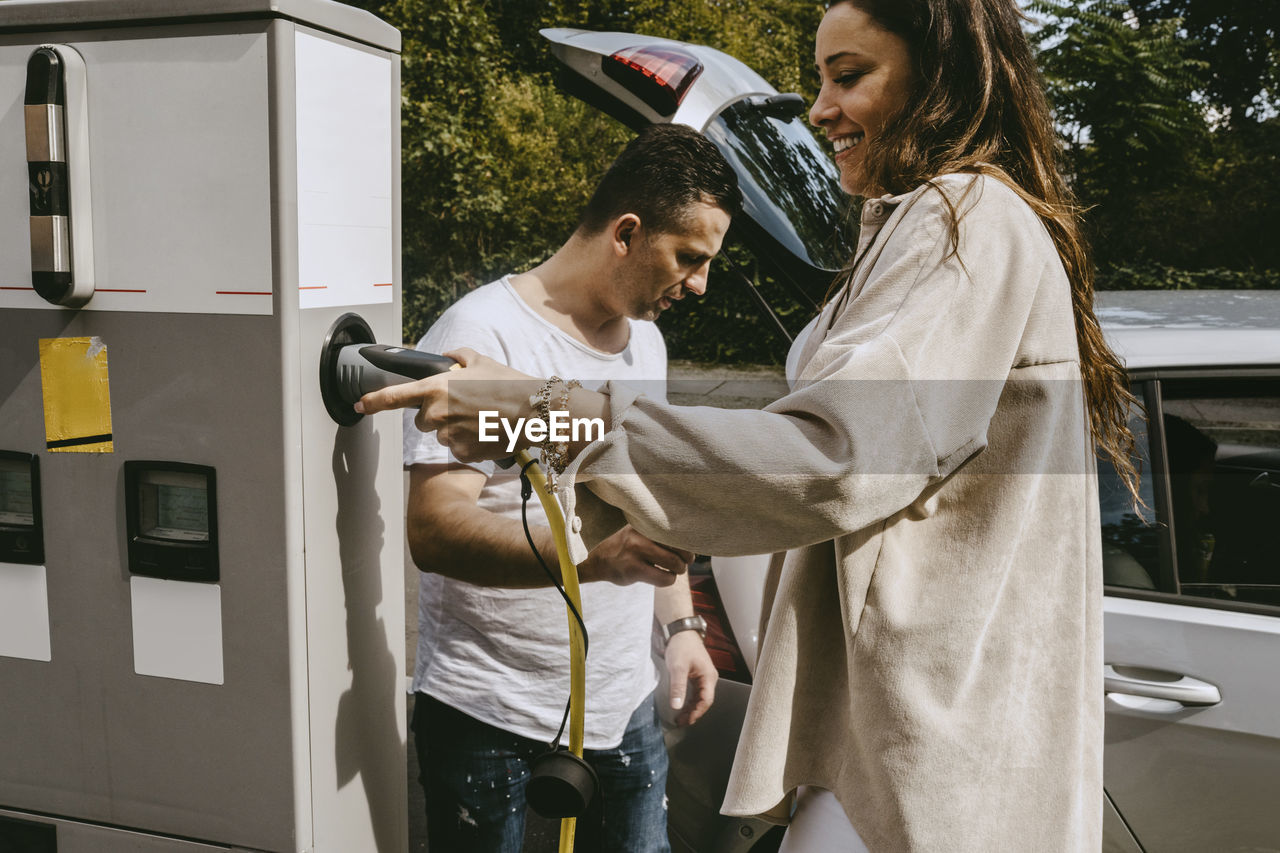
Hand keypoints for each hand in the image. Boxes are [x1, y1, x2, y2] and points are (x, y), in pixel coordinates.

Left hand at [355, 348, 539, 461]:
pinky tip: (487, 432)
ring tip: (482, 419)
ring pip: (443, 437)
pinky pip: (458, 450)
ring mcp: (449, 436)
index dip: (373, 402)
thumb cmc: (509, 384)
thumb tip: (449, 357)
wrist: (533, 411)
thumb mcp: (481, 361)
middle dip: (438, 416)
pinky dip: (470, 444)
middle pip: (424, 421)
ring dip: (456, 430)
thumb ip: (458, 357)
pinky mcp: (463, 453)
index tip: (360, 405)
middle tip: (465, 407)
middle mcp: (437, 414)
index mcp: (436, 388)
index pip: (395, 397)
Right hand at [579, 525, 691, 587]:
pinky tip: (662, 577)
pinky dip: (668, 580)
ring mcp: (636, 551)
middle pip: (680, 548)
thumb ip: (659, 534)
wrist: (598, 561)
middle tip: (684, 563)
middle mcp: (641, 535)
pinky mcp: (634, 570)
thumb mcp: (639, 532)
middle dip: (686, 560)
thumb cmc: (625, 548)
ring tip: (673, 571)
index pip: (677, 532)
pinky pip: (664, 578)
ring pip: (674, 563)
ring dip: (678, 571)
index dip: (688, 544)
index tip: (688, 552)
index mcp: (644, 524)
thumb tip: (691, 543)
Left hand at [665, 630, 716, 725]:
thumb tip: (677, 705)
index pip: (706, 700)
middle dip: (693, 712)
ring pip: (700, 697)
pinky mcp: (697, 674)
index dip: (697, 712)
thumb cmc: (681, 646)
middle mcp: (709, 677)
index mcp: (708, 676)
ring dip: (691, 707)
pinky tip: (682, 704)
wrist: (680, 631)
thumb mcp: (677, 667)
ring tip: (681, 716)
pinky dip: (690, 699)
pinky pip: (696, 691)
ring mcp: (704, 676)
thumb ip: (677, 687)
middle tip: (681, 721)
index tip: (687, 720)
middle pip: (704, 700)